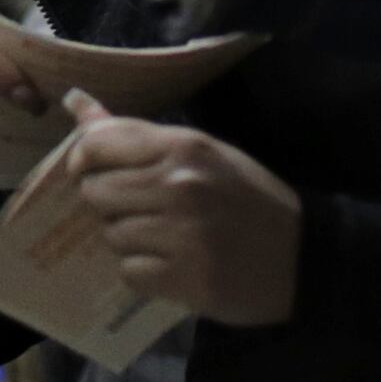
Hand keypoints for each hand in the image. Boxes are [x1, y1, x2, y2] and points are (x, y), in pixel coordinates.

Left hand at [56, 89, 298, 324]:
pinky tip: (171, 264)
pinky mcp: (182, 278)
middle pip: (96, 191)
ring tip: (164, 238)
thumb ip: (138, 133)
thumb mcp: (204, 153)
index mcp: (185, 147)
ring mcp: (180, 234)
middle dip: (109, 203)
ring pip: (111, 234)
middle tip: (140, 209)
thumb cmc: (251, 199)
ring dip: (129, 239)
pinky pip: (129, 271)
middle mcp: (179, 186)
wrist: (305, 257)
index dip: (84, 160)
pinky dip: (143, 271)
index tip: (93, 171)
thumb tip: (75, 102)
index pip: (98, 144)